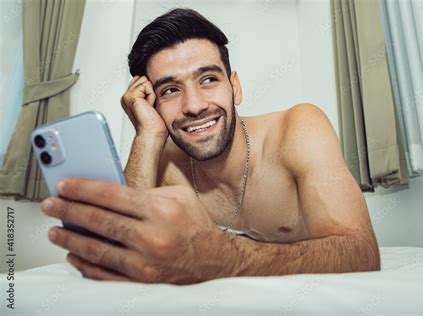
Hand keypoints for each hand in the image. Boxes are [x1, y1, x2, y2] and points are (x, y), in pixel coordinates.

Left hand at [40, 178, 228, 283]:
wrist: (213, 260)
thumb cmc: (195, 226)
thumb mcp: (178, 195)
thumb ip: (146, 191)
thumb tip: (109, 191)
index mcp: (160, 210)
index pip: (111, 195)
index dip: (82, 189)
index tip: (64, 186)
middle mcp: (151, 236)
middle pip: (98, 220)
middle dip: (68, 210)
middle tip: (50, 205)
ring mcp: (144, 262)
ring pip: (96, 249)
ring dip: (70, 239)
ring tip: (54, 231)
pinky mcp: (141, 282)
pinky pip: (104, 274)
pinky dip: (85, 264)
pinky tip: (74, 255)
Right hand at [121, 76, 167, 136]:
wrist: (152, 133)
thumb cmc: (154, 123)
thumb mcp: (151, 102)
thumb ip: (148, 91)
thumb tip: (152, 80)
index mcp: (130, 98)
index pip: (140, 80)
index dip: (149, 89)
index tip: (150, 105)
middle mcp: (126, 97)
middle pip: (142, 78)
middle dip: (150, 90)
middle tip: (150, 106)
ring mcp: (127, 96)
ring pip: (145, 80)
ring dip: (151, 93)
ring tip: (149, 107)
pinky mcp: (131, 96)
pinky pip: (147, 85)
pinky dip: (152, 95)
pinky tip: (149, 106)